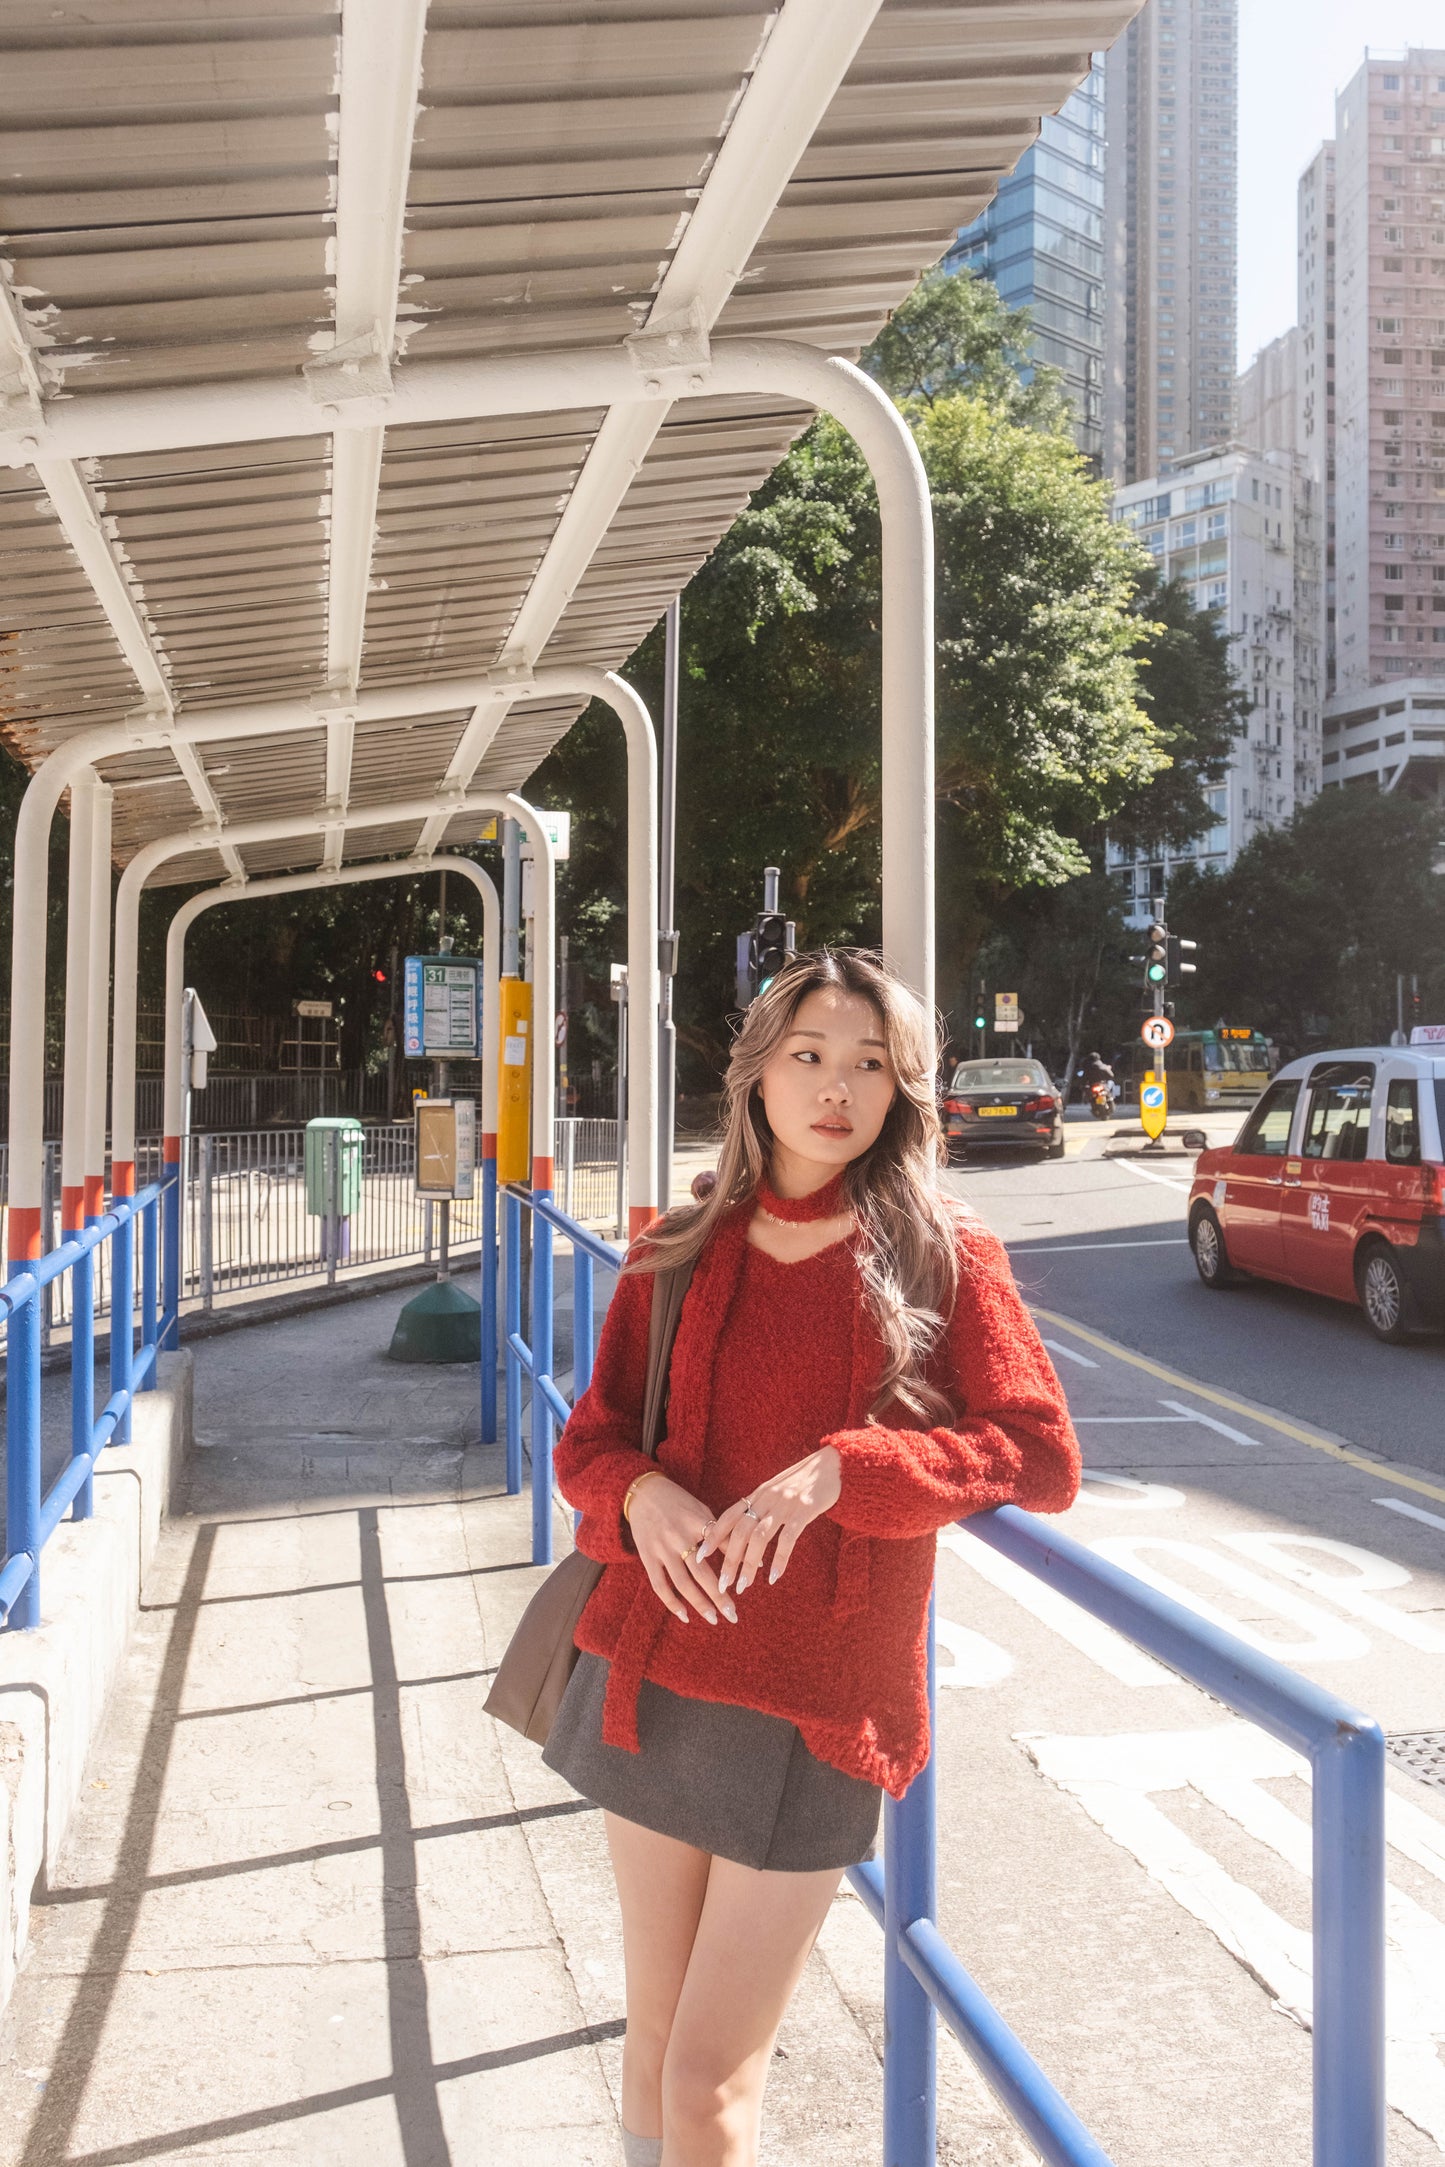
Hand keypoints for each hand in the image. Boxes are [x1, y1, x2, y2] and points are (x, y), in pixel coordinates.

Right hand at [627, 1473, 735, 1626]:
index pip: (720, 1546)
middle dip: (719, 1596)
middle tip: (733, 1615)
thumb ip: (724, 1535)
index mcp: (697, 1521)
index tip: (746, 1585)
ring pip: (682, 1583)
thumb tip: (753, 1557)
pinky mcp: (647, 1556)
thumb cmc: (680, 1503)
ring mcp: (661, 1548)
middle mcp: (679, 1536)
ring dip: (699, 1604)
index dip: (733, 1565)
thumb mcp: (703, 1511)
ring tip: (714, 1619)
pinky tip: (685, 1616)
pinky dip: (672, 1603)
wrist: (644, 1492)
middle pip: (702, 1572)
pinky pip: (659, 1585)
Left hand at [699, 1447, 841, 1595]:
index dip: (713, 1536)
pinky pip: (788, 1538)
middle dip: (729, 1559)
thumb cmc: (804, 1480)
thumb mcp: (776, 1490)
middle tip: (723, 1584)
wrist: (833, 1465)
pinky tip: (774, 1577)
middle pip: (740, 1531)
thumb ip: (761, 1506)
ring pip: (759, 1537)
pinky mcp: (804, 1511)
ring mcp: (785, 1504)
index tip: (700, 1556)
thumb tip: (743, 1529)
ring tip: (743, 1586)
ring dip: (749, 1564)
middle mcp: (767, 1498)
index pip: (728, 1516)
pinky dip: (779, 1559)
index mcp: (758, 1493)